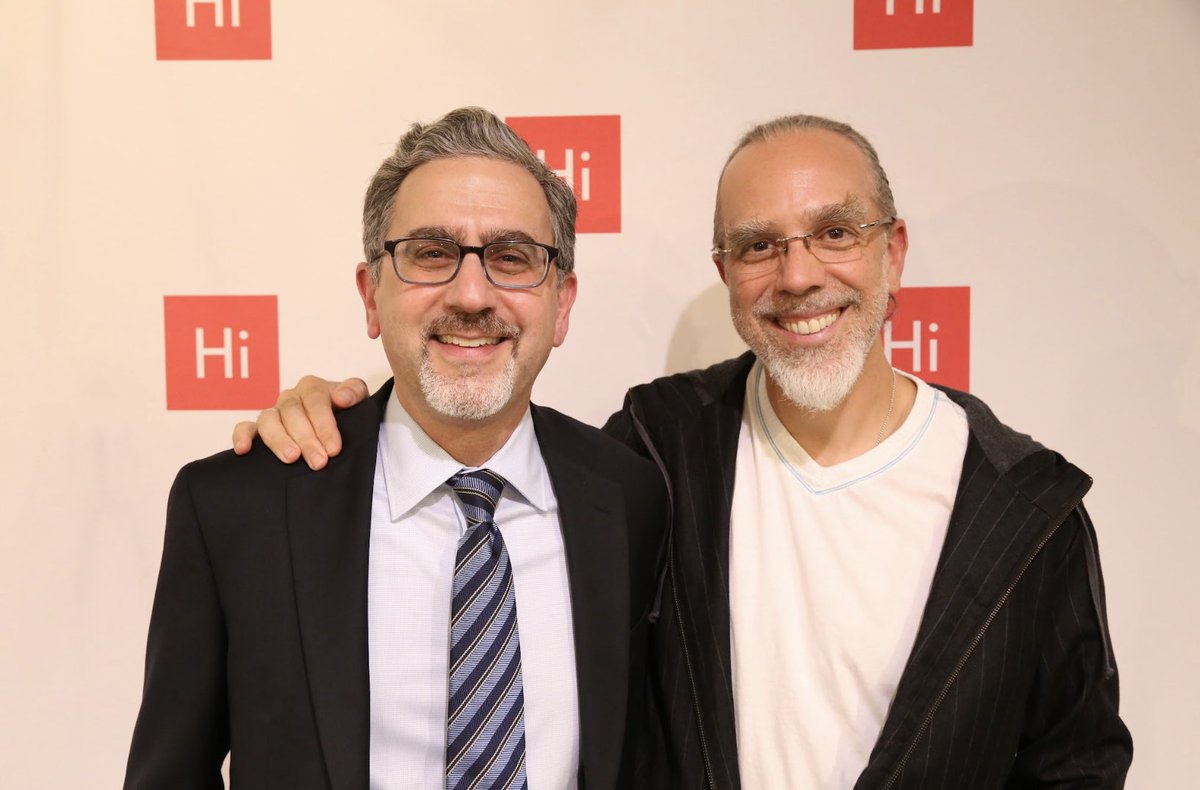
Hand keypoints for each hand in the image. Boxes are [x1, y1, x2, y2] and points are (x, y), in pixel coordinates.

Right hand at [231, 376, 368, 468]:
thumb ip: (353, 392)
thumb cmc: (346, 414)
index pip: (316, 401)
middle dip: (307, 438)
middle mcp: (290, 397)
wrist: (339, 426)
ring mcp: (274, 412)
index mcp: (313, 387)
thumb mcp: (357, 401)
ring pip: (268, 420)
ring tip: (291, 457)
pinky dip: (241, 436)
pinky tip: (244, 449)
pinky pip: (245, 427)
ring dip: (279, 439)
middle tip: (319, 462)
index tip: (334, 448)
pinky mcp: (258, 428)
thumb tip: (341, 398)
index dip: (325, 425)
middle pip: (293, 413)